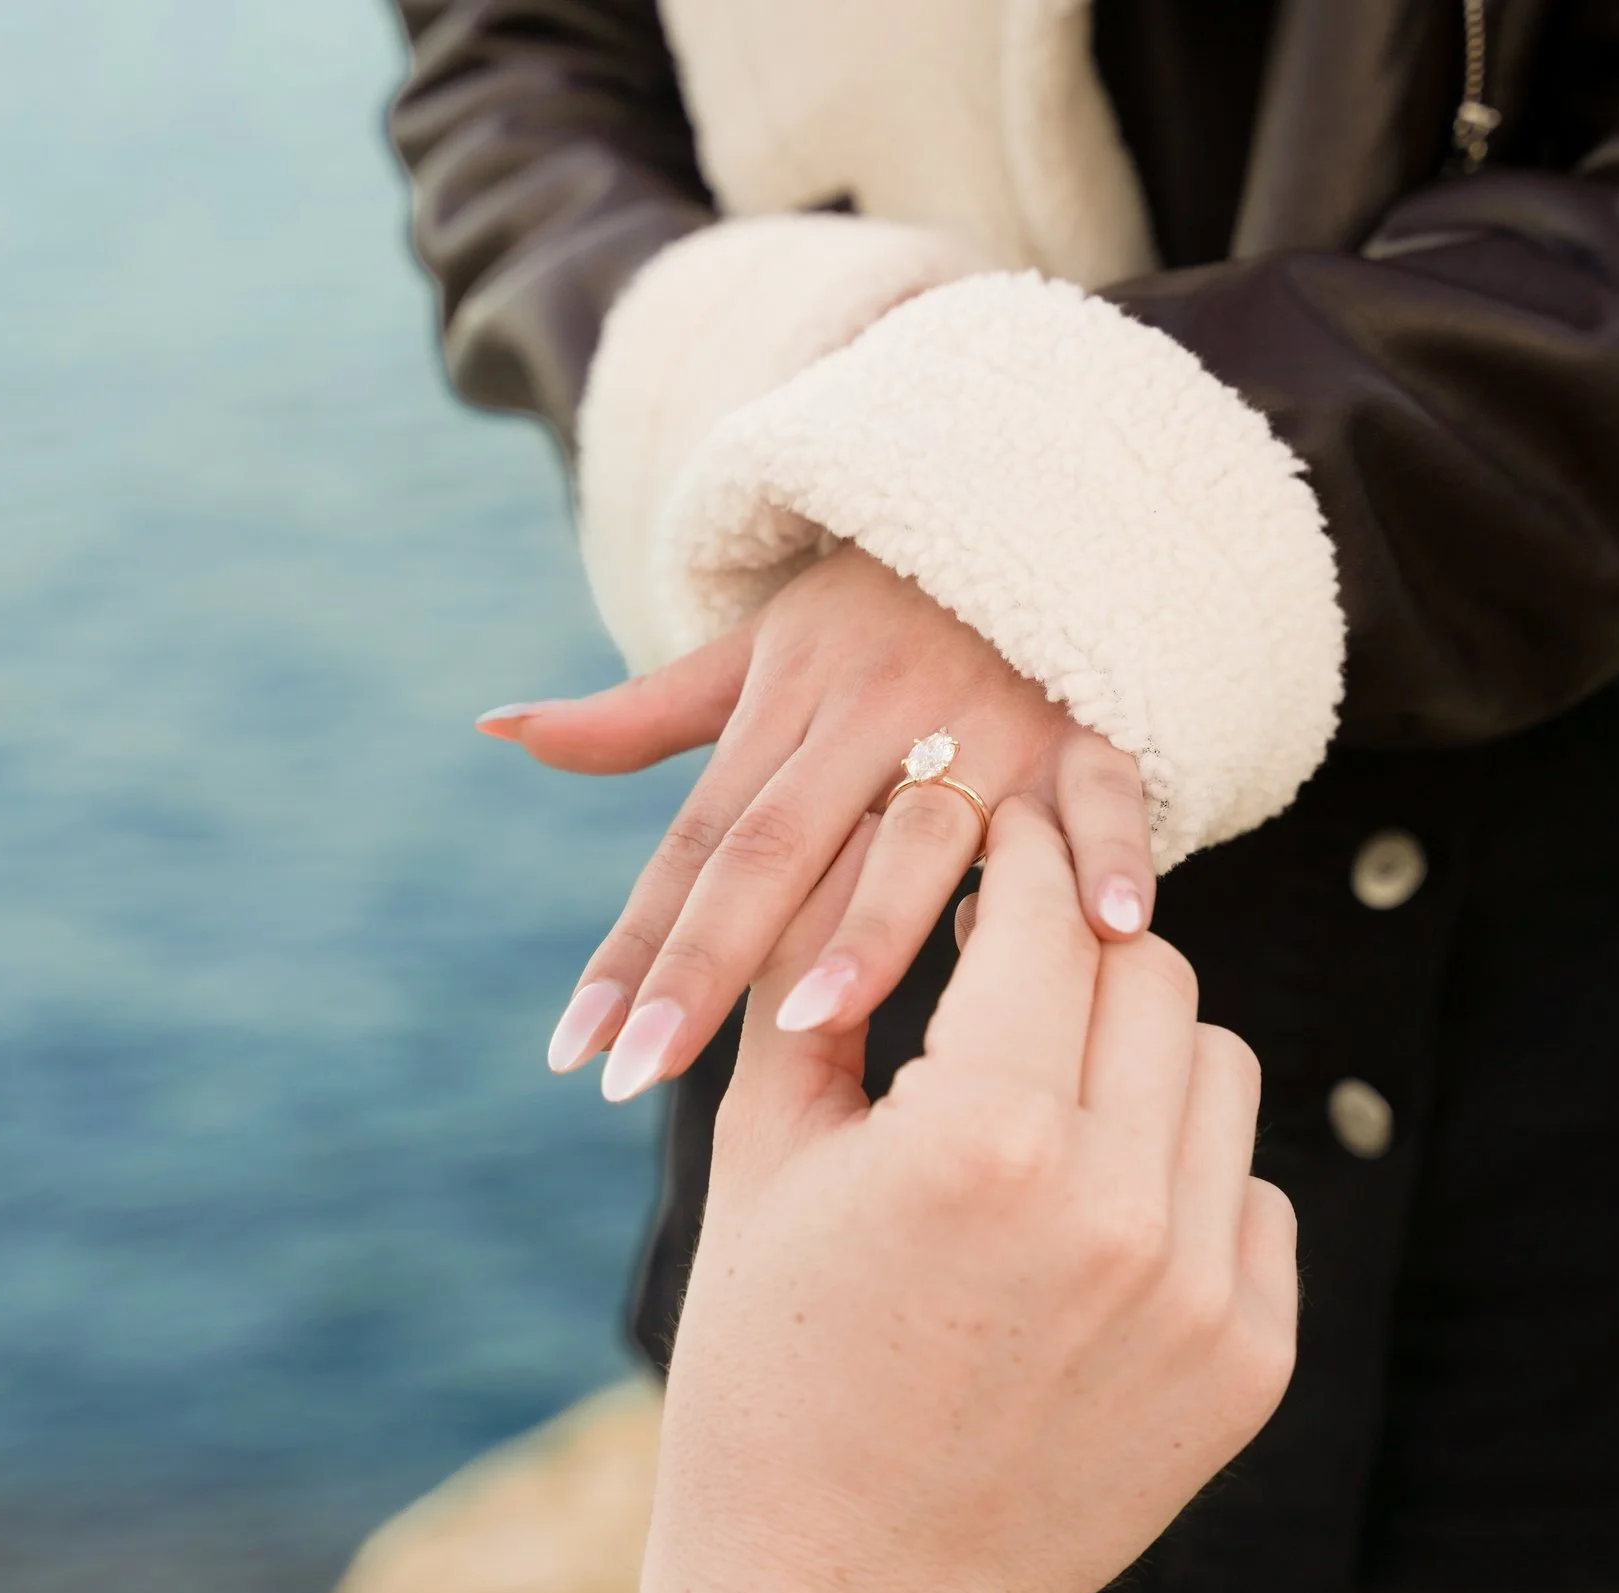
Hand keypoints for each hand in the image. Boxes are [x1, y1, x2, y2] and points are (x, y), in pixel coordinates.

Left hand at [478, 546, 1156, 1099]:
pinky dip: (1112, 853)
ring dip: (874, 923)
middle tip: (639, 1073)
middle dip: (703, 966)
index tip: (574, 1051)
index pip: (693, 847)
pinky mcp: (1090, 728)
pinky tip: (1113, 931)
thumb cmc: (879, 604)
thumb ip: (643, 713)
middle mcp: (872, 720)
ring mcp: (986, 724)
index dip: (631, 948)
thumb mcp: (760, 648)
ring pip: (921, 830)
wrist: (1026, 494)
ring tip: (811, 1021)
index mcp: (786, 709)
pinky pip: (1103, 792)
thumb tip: (505, 730)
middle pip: (773, 852)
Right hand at [633, 801, 1298, 1592]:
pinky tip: (1094, 1211)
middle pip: (1149, 972)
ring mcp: (1196, 1292)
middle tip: (1015, 956)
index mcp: (977, 1139)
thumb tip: (872, 828)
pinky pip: (1254, 1190)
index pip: (1043, 919)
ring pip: (1217, 1067)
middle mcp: (1112, 1207)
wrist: (844, 1589)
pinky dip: (1183, 1176)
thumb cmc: (772, 1364)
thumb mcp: (762, 1156)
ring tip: (1052, 1090)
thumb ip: (814, 980)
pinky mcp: (1250, 1362)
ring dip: (1139, 1052)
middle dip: (1078, 944)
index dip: (1016, 859)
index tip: (1001, 833)